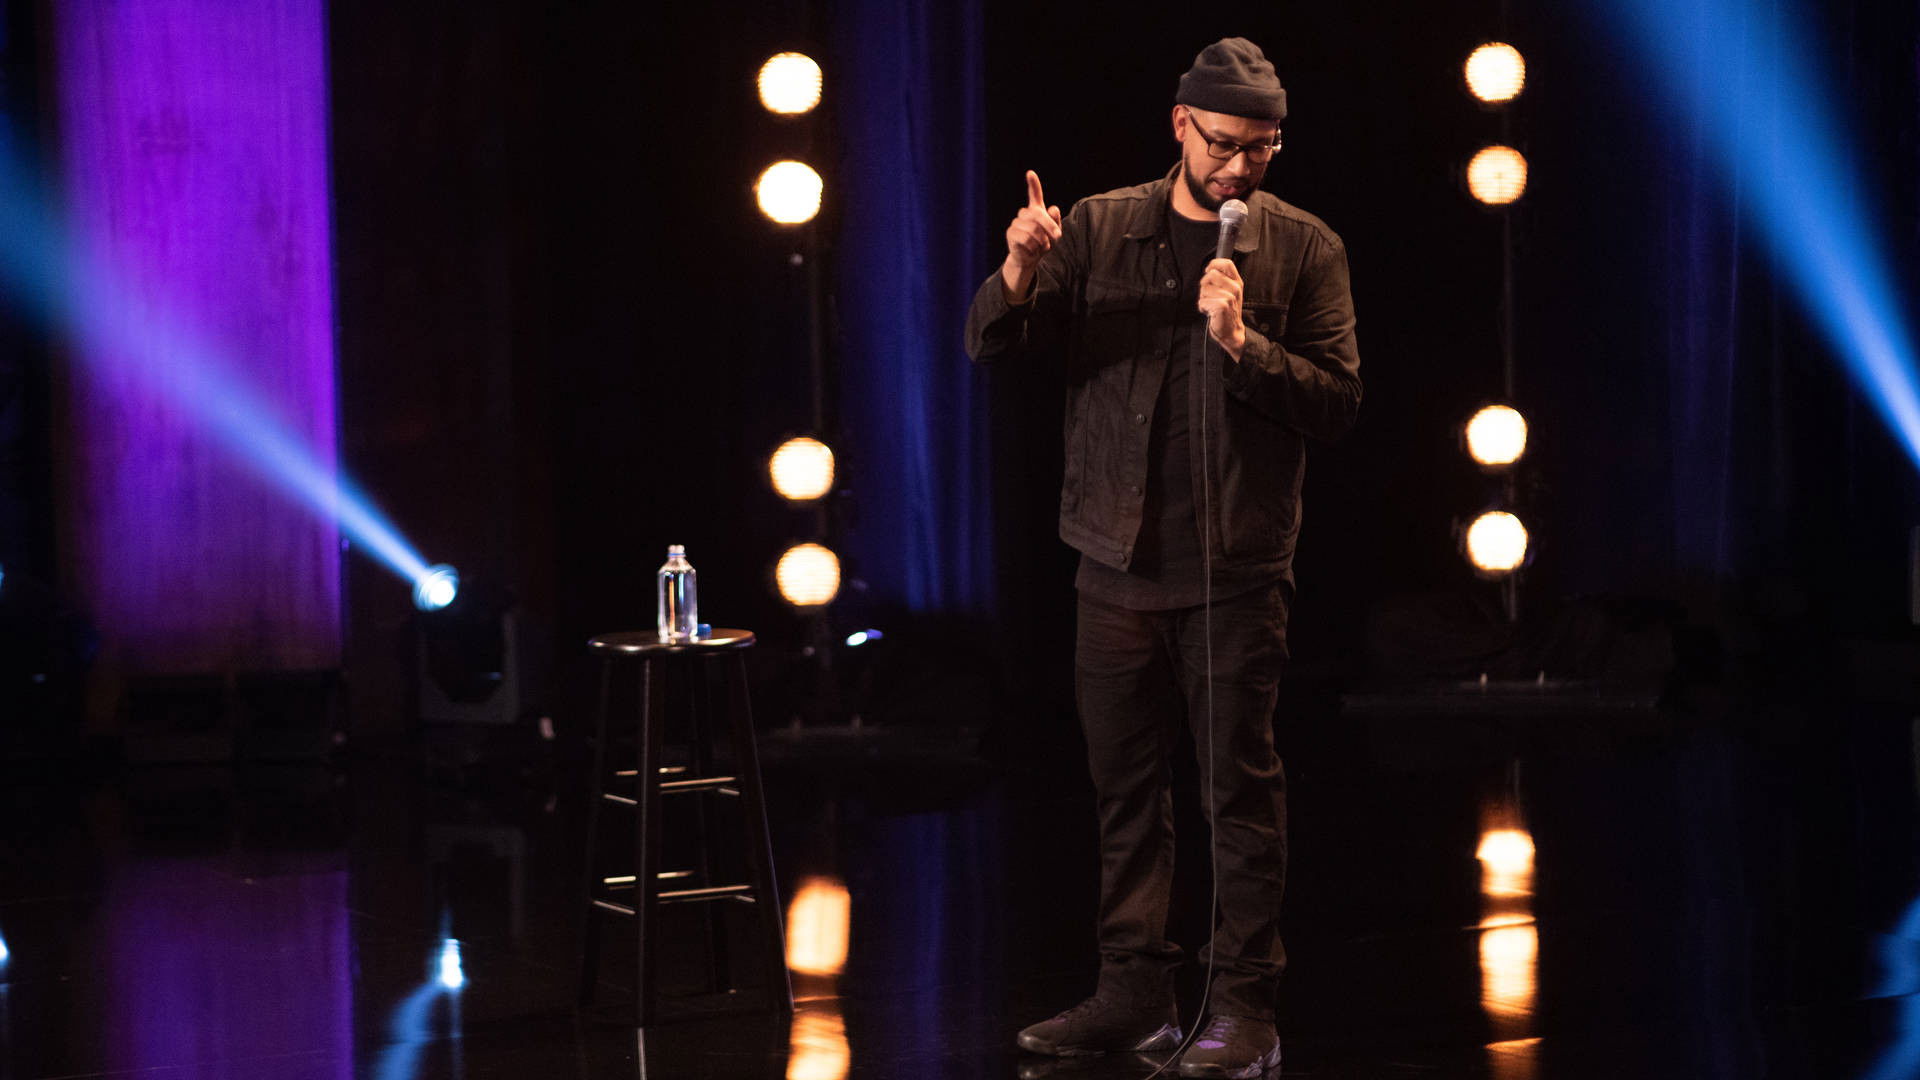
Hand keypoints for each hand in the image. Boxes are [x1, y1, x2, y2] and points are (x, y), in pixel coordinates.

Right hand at [1001, 170, 1061, 300]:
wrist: (1030, 260)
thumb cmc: (1043, 245)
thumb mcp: (1054, 235)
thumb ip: (1055, 222)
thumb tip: (1053, 209)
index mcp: (1036, 211)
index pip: (1034, 195)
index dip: (1033, 184)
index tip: (1030, 173)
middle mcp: (1024, 214)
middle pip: (1038, 214)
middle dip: (1050, 226)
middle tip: (1057, 237)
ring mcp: (1016, 223)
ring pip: (1033, 229)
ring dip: (1042, 240)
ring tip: (1042, 246)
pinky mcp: (1011, 233)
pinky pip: (1026, 239)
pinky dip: (1034, 247)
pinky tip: (1032, 250)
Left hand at [1197, 258, 1245, 359]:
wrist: (1231, 330)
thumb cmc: (1227, 311)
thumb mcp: (1228, 292)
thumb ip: (1221, 279)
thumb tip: (1209, 269)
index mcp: (1237, 282)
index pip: (1226, 263)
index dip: (1214, 265)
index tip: (1208, 272)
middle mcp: (1235, 288)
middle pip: (1211, 275)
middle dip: (1205, 285)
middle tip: (1210, 296)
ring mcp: (1230, 297)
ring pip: (1204, 289)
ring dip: (1203, 298)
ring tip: (1211, 305)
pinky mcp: (1222, 306)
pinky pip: (1203, 301)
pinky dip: (1203, 307)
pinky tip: (1210, 312)